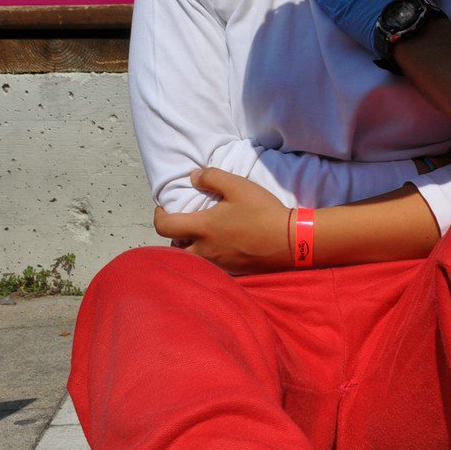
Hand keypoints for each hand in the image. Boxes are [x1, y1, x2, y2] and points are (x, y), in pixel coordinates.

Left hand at [152, 167, 292, 273]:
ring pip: (193, 259)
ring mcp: (218, 264)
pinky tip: (223, 246)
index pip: (165, 227)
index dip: (159, 216)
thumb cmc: (262, 211)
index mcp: (202, 228)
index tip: (164, 208)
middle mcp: (205, 250)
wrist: (291, 240)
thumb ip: (212, 177)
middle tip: (185, 224)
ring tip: (203, 235)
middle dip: (175, 236)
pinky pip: (211, 266)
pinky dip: (209, 257)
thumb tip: (193, 177)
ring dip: (191, 247)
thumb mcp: (238, 186)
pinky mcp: (232, 272)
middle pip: (174, 248)